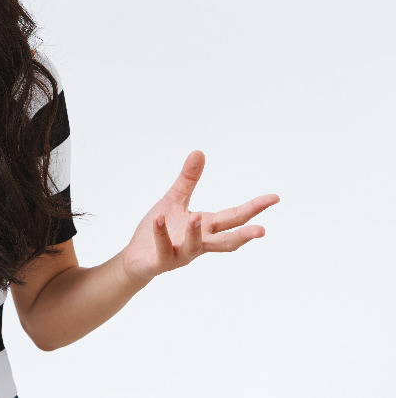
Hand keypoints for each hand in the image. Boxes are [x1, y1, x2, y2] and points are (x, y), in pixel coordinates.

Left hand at [118, 150, 279, 283]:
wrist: (137, 256)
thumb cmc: (162, 228)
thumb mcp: (175, 200)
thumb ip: (188, 180)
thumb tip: (199, 152)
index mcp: (206, 227)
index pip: (234, 217)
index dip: (254, 208)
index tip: (274, 198)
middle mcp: (199, 242)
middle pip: (226, 241)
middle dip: (244, 236)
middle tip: (262, 231)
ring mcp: (182, 253)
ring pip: (194, 246)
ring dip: (195, 232)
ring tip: (197, 217)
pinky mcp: (162, 260)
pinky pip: (164, 248)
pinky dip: (162, 234)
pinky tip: (159, 219)